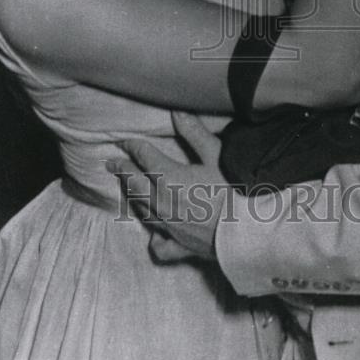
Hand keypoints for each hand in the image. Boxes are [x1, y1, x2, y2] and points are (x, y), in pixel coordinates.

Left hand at [107, 111, 230, 263]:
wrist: (248, 231)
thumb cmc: (235, 189)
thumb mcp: (216, 154)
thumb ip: (194, 133)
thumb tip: (176, 113)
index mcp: (168, 177)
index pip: (143, 157)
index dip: (132, 146)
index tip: (124, 141)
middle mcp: (161, 202)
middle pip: (134, 183)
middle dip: (122, 170)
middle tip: (111, 163)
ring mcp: (168, 227)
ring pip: (141, 209)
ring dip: (132, 195)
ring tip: (129, 187)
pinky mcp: (179, 246)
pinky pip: (158, 243)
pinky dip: (153, 235)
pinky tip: (154, 231)